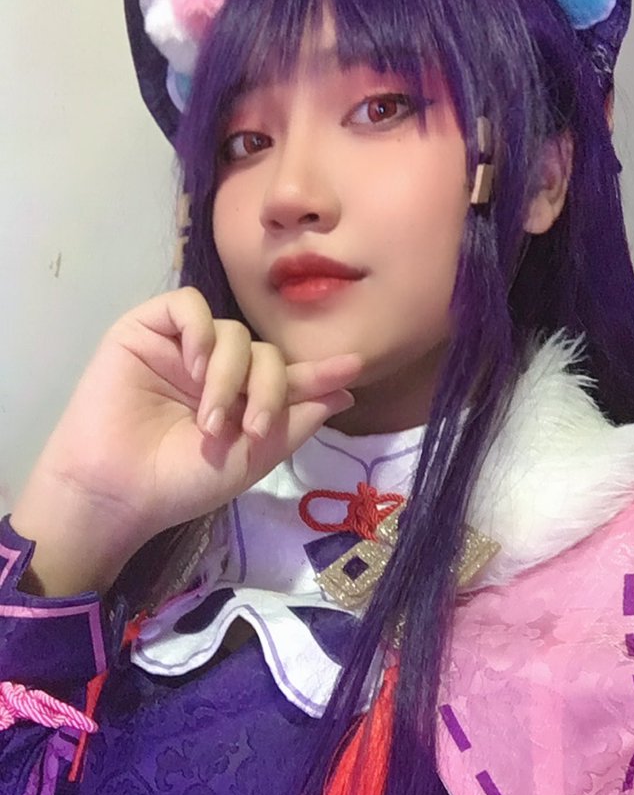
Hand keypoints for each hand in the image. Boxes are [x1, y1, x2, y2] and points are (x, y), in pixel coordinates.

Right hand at [29, 287, 357, 552]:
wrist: (119, 489)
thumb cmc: (181, 482)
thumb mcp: (252, 458)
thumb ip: (295, 422)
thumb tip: (345, 391)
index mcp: (240, 402)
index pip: (285, 376)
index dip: (318, 373)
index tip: (353, 368)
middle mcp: (215, 371)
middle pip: (265, 352)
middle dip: (269, 389)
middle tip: (250, 429)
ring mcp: (182, 349)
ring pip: (232, 331)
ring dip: (231, 375)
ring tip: (210, 419)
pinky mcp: (146, 330)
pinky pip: (187, 305)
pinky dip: (201, 330)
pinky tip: (195, 365)